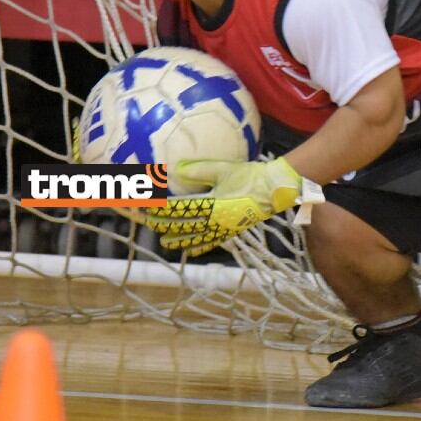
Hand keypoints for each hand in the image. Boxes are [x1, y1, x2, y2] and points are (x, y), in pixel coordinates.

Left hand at [142, 157, 323, 254]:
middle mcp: (213, 220)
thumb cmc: (250, 176)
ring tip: (164, 243)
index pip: (178, 209)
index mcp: (210, 204)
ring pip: (194, 237)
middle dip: (163, 224)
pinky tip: (190, 251)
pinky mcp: (231, 231)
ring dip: (178, 240)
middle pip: (182, 225)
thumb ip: (199, 170)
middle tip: (147, 222)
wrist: (274, 189)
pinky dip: (199, 247)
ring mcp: (222, 228)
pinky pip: (211, 242)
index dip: (161, 209)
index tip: (147, 207)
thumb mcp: (223, 169)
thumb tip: (176, 169)